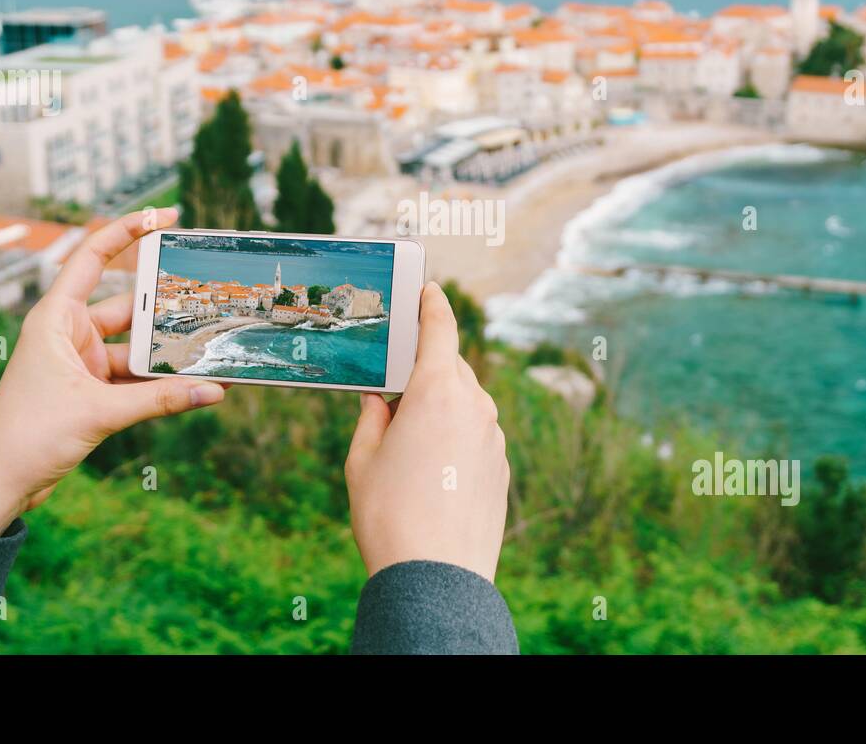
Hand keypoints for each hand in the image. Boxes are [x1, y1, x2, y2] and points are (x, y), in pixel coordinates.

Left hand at [0, 208, 225, 536]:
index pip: (93, 258)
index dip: (127, 231)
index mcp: (56, 318)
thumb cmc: (27, 437)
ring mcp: (80, 363)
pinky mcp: (89, 391)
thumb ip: (159, 401)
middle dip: (166, 309)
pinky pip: (133, 378)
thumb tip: (213, 391)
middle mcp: (68, 333)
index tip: (164, 216)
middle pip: (128, 307)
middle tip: (209, 297)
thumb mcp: (99, 412)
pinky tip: (193, 387)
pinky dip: (159, 383)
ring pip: (135, 348)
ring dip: (167, 355)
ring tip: (210, 350)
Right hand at [345, 282, 508, 582]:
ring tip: (407, 448)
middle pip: (452, 370)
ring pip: (466, 405)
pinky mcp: (503, 468)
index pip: (440, 330)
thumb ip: (372, 418)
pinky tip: (432, 474)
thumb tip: (381, 401)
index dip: (433, 305)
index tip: (430, 289)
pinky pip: (477, 438)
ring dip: (441, 411)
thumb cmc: (390, 514)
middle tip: (393, 394)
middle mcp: (475, 405)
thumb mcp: (362, 460)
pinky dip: (457, 440)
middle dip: (426, 374)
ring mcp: (494, 437)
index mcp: (437, 390)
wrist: (436, 577)